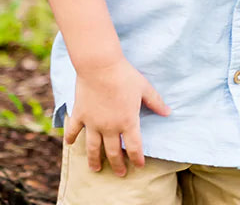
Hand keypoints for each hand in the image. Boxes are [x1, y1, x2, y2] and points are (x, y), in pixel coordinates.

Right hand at [64, 58, 169, 176]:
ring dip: (95, 160)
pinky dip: (71, 138)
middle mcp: (110, 127)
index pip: (135, 148)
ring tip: (96, 169)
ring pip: (93, 148)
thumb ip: (156, 102)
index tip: (139, 165)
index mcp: (128, 122)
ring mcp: (93, 123)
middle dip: (118, 165)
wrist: (100, 65)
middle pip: (114, 152)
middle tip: (120, 173)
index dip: (138, 159)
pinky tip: (70, 144)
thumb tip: (168, 112)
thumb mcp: (144, 87)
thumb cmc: (124, 75)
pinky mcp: (80, 114)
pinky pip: (74, 130)